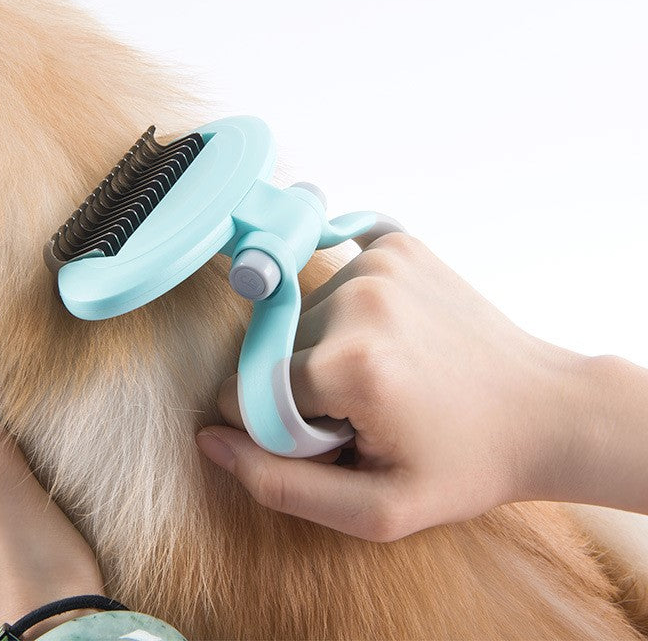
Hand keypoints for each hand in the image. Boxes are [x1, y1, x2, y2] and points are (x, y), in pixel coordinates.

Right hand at [197, 233, 592, 541]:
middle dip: (301, 387)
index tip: (332, 439)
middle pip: (272, 351)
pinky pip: (334, 275)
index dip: (279, 429)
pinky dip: (347, 308)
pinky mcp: (394, 244)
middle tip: (365, 411)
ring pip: (300, 315)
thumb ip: (279, 483)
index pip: (247, 394)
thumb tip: (209, 438)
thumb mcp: (376, 508)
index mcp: (350, 364)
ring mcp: (378, 263)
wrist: (544, 408)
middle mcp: (357, 298)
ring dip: (323, 347)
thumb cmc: (465, 463)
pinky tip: (389, 332)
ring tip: (384, 374)